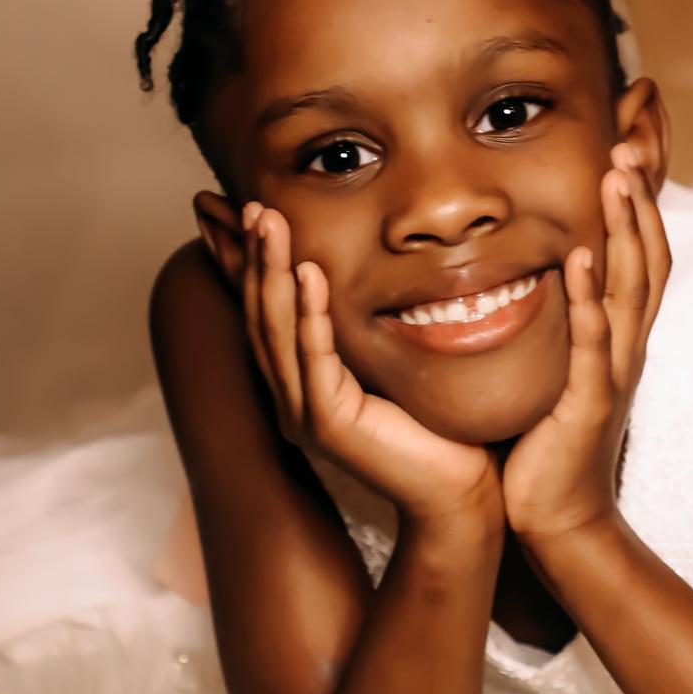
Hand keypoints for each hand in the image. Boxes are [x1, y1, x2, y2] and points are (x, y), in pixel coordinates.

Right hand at [242, 204, 502, 531]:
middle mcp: (293, 397)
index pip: (265, 310)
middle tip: (248, 203)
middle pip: (260, 313)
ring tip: (266, 220)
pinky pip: (316, 360)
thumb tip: (378, 268)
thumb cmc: (439, 426)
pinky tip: (308, 273)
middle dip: (250, 255)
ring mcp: (305, 414)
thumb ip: (373, 323)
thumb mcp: (396, 359)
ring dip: (270, 270)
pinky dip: (310, 314)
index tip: (231, 209)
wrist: (461, 490)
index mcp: (303, 382)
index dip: (244, 260)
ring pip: (276, 330)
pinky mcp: (330, 426)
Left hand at [501, 146, 670, 546]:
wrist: (555, 516)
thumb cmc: (548, 441)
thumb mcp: (560, 366)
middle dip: (640, 203)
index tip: (624, 156)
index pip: (643, 259)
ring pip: (631, 290)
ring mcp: (612, 373)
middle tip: (626, 148)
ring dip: (625, 232)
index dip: (641, 208)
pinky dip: (589, 300)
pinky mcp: (587, 403)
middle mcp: (627, 347)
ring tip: (614, 181)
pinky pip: (594, 343)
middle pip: (650, 260)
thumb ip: (562, 321)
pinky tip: (578, 261)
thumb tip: (542, 269)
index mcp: (621, 337)